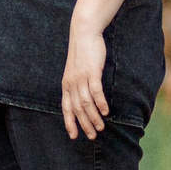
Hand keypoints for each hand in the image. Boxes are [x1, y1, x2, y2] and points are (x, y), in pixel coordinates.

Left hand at [61, 21, 110, 140]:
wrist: (83, 33)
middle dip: (84, 124)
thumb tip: (82, 97)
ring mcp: (81, 78)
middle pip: (76, 109)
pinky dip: (100, 103)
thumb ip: (77, 84)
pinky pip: (95, 92)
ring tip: (101, 127)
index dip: (69, 122)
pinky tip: (105, 111)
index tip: (74, 136)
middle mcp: (71, 84)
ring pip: (86, 103)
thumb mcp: (76, 70)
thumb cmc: (82, 53)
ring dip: (93, 117)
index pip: (65, 108)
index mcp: (66, 85)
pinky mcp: (91, 72)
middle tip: (92, 135)